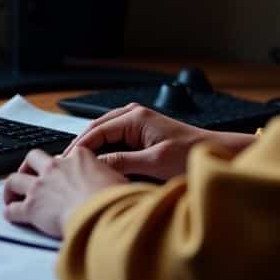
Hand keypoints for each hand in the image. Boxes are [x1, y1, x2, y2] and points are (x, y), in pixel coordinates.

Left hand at [3, 148, 125, 238]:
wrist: (103, 214)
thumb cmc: (117, 200)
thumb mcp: (120, 180)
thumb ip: (112, 178)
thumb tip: (119, 185)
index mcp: (79, 158)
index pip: (66, 156)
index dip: (63, 164)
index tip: (63, 172)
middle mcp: (56, 168)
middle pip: (33, 158)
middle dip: (29, 165)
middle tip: (30, 174)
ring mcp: (41, 186)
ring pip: (14, 179)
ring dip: (11, 187)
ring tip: (11, 194)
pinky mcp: (32, 207)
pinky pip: (13, 209)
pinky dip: (10, 212)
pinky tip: (11, 215)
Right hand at [65, 104, 242, 181]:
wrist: (215, 153)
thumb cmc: (191, 155)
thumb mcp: (155, 162)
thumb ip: (123, 161)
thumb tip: (96, 165)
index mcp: (135, 117)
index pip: (96, 131)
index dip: (79, 147)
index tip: (66, 163)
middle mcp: (134, 114)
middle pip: (96, 128)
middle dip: (80, 145)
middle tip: (64, 164)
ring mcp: (138, 121)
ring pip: (104, 132)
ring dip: (91, 146)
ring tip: (77, 164)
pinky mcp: (142, 131)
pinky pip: (114, 136)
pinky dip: (103, 147)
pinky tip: (97, 161)